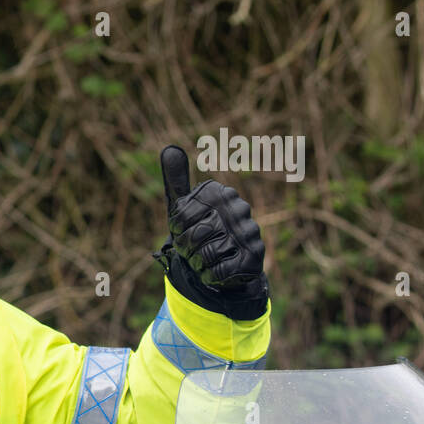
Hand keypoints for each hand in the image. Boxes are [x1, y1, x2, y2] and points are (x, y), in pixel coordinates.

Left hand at [157, 145, 268, 318]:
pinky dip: (211, 276)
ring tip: (205, 260)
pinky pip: (220, 271)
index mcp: (219, 194)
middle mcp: (238, 209)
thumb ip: (177, 181)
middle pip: (192, 237)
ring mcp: (249, 232)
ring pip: (206, 255)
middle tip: (193, 251)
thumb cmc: (202, 231)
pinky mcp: (254, 257)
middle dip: (187, 250)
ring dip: (198, 264)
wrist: (226, 264)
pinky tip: (215, 271)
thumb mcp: (185, 206)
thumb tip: (169, 148)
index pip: (179, 217)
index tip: (183, 233)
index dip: (176, 232)